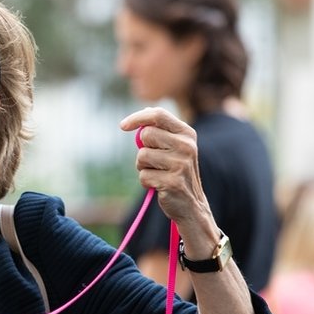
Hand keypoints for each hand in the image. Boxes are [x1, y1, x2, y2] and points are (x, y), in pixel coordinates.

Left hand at [119, 107, 209, 228]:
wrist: (191, 204)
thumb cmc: (176, 171)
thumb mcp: (174, 147)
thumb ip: (160, 130)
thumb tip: (145, 110)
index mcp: (187, 133)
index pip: (159, 115)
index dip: (137, 117)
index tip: (123, 125)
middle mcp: (187, 146)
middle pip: (147, 135)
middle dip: (143, 148)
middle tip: (153, 160)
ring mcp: (181, 164)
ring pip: (142, 156)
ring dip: (143, 167)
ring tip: (158, 174)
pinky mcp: (173, 182)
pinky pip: (144, 176)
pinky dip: (146, 182)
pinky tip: (159, 185)